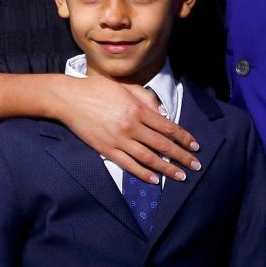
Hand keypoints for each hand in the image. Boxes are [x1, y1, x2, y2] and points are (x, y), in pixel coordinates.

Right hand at [54, 76, 200, 183]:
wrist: (70, 99)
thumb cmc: (99, 89)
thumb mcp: (126, 87)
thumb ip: (147, 99)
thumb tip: (164, 115)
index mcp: (137, 109)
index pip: (167, 127)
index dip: (183, 138)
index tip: (195, 146)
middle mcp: (131, 126)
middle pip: (162, 144)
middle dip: (181, 156)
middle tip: (195, 165)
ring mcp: (119, 140)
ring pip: (148, 158)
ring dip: (166, 169)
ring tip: (180, 176)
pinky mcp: (106, 150)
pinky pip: (128, 164)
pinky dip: (142, 173)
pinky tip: (154, 179)